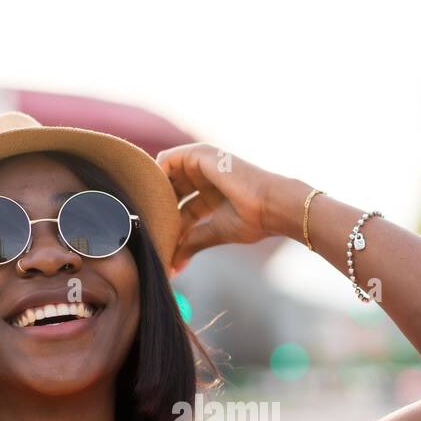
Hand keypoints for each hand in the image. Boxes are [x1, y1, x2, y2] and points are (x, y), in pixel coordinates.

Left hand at [155, 143, 286, 274]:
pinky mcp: (199, 154)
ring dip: (155, 194)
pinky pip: (166, 160)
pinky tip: (155, 199)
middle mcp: (205, 175)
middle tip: (148, 230)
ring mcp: (202, 162)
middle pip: (169, 190)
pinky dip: (156, 177)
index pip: (178, 207)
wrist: (272, 206)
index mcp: (211, 193)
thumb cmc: (253, 220)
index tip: (157, 241)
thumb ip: (192, 243)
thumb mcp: (215, 233)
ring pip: (165, 175)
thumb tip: (173, 266)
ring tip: (149, 217)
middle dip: (157, 209)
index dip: (166, 223)